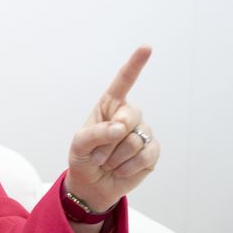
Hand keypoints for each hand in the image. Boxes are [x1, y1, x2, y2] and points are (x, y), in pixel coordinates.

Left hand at [66, 46, 159, 211]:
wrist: (93, 184)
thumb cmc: (84, 158)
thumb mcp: (80, 144)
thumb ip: (96, 133)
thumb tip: (121, 128)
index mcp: (109, 106)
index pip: (124, 81)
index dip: (135, 64)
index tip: (146, 47)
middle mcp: (128, 115)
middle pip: (130, 115)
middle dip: (111, 137)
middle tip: (98, 153)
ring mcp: (143, 132)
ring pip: (135, 140)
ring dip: (115, 157)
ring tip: (107, 162)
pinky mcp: (152, 151)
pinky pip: (146, 155)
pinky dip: (128, 166)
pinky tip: (119, 169)